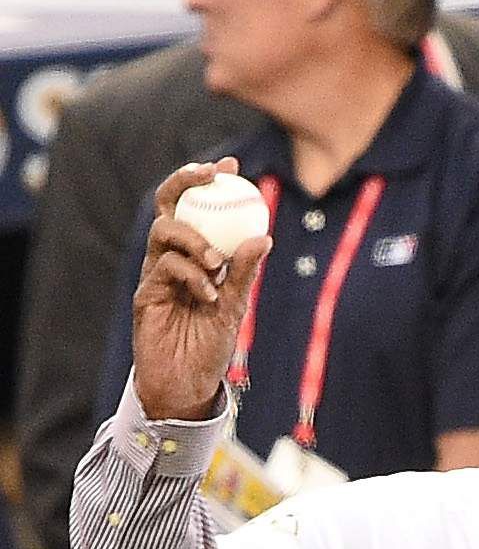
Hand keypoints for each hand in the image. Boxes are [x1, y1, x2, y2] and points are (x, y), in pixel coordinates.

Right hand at [133, 159, 271, 425]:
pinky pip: (165, 267)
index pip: (196, 206)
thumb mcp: (235, 306)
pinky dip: (191, 276)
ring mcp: (155, 272)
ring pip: (165, 231)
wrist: (187, 384)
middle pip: (169, 204)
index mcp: (192, 254)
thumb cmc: (211, 346)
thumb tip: (264, 237)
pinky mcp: (145, 293)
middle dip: (185, 180)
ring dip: (194, 239)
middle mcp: (171, 257)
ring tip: (216, 265)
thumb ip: (244, 272)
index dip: (207, 179)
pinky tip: (209, 296)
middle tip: (211, 175)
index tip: (231, 164)